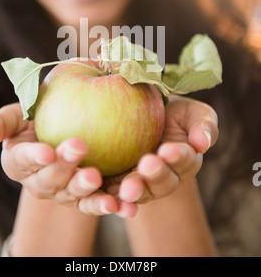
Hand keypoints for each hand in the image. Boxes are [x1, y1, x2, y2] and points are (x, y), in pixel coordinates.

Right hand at [0, 103, 137, 217]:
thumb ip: (1, 122)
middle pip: (51, 180)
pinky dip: (115, 205)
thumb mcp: (20, 114)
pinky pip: (101, 202)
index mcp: (20, 162)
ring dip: (88, 191)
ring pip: (76, 197)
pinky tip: (128, 205)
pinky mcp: (91, 197)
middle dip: (63, 168)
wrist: (70, 126)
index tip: (46, 150)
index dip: (33, 157)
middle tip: (79, 149)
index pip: (23, 161)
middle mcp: (41, 182)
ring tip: (98, 180)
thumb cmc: (39, 117)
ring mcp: (67, 193)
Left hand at [105, 95, 217, 209]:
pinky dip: (113, 200)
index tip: (167, 149)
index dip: (177, 156)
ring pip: (141, 192)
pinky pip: (116, 195)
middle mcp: (166, 178)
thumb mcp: (192, 112)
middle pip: (163, 182)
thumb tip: (203, 143)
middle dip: (156, 175)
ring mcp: (143, 183)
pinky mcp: (118, 184)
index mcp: (186, 160)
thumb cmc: (172, 112)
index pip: (184, 160)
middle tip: (147, 165)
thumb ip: (203, 125)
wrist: (140, 112)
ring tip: (127, 189)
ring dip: (136, 191)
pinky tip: (107, 200)